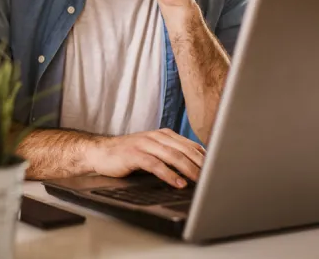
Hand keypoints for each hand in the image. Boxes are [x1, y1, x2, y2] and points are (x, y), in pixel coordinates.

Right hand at [86, 128, 205, 187]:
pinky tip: (178, 182)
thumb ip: (170, 155)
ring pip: (173, 155)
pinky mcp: (134, 154)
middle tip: (214, 176)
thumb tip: (195, 168)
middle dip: (201, 164)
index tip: (217, 168)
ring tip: (200, 181)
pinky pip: (155, 164)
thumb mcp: (152, 151)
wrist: (100, 152)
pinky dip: (169, 174)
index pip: (190, 145)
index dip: (205, 157)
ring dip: (188, 169)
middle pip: (184, 150)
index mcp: (163, 134)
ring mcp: (144, 144)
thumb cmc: (127, 155)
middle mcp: (155, 136)